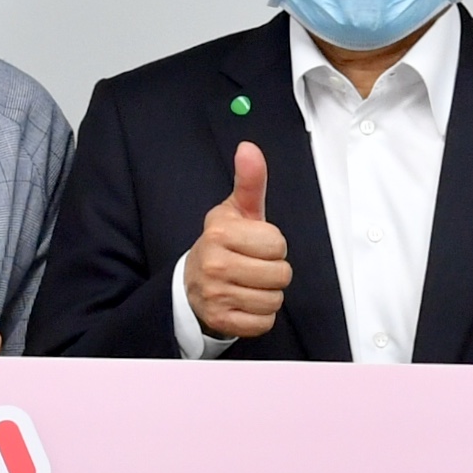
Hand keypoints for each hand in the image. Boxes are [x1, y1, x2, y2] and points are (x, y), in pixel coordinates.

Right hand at [185, 144, 291, 339]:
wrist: (192, 283)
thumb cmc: (223, 244)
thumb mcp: (236, 211)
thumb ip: (249, 181)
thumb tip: (249, 149)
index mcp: (220, 233)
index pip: (277, 244)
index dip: (273, 245)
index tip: (255, 245)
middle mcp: (214, 264)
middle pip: (280, 274)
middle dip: (273, 271)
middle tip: (254, 266)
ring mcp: (216, 295)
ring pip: (274, 300)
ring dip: (268, 294)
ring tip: (249, 284)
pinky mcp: (221, 321)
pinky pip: (263, 322)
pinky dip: (260, 316)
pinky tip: (245, 302)